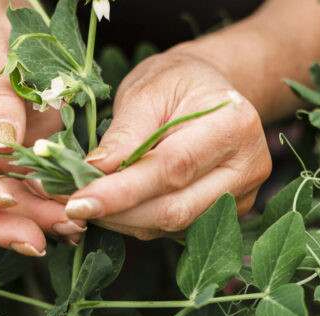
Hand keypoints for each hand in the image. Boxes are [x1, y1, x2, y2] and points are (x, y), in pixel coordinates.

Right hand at [0, 0, 84, 256]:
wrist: (7, 27)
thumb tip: (1, 145)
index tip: (3, 197)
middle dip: (2, 224)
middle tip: (40, 238)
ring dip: (32, 224)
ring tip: (70, 228)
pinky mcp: (14, 167)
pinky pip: (28, 197)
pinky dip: (49, 211)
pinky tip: (74, 222)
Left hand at [64, 49, 271, 239]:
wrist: (209, 91)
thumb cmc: (177, 82)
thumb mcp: (147, 91)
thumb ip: (124, 134)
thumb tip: (92, 173)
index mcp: (233, 126)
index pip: (172, 169)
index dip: (121, 191)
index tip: (78, 201)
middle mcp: (247, 167)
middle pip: (174, 209)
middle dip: (117, 213)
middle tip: (72, 206)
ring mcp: (241, 196)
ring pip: (172, 226)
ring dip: (123, 221)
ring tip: (88, 204)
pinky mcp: (226, 213)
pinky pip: (175, 229)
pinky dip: (138, 222)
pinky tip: (115, 207)